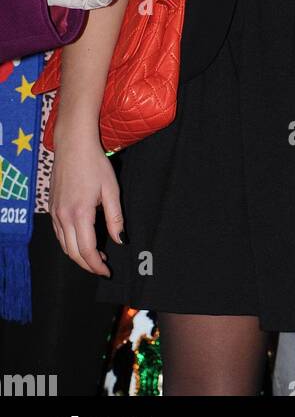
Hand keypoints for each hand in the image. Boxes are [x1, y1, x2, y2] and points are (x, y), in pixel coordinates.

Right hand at [48, 124, 124, 276]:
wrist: (73, 145)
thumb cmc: (95, 164)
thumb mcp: (111, 190)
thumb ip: (115, 218)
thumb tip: (121, 240)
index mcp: (80, 213)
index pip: (87, 250)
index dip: (97, 265)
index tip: (107, 271)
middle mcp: (63, 216)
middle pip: (73, 253)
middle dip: (88, 264)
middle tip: (103, 267)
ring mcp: (54, 213)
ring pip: (64, 246)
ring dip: (78, 255)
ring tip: (96, 255)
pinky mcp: (51, 208)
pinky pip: (59, 234)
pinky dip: (69, 243)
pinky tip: (82, 239)